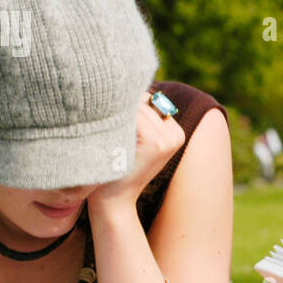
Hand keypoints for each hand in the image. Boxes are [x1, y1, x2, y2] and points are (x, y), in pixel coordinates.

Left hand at [88, 91, 185, 211]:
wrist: (112, 200)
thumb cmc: (116, 167)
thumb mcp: (133, 140)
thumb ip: (139, 116)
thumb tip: (126, 82)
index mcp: (176, 133)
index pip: (150, 99)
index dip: (128, 108)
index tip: (115, 127)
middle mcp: (175, 135)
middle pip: (144, 100)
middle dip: (122, 110)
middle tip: (107, 132)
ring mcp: (166, 139)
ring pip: (136, 107)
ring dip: (116, 116)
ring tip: (107, 137)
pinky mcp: (155, 142)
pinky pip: (131, 116)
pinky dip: (116, 123)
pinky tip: (109, 140)